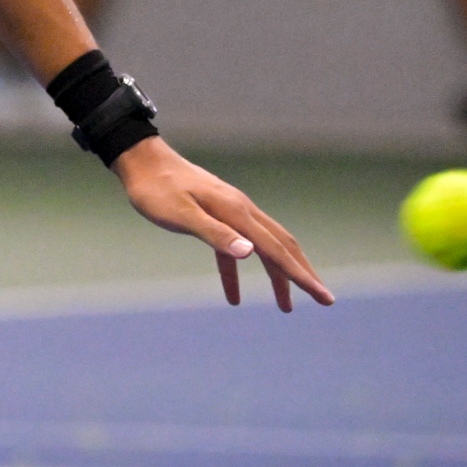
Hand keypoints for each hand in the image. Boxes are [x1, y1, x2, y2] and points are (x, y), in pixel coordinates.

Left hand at [112, 137, 331, 311]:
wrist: (141, 161)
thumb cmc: (155, 190)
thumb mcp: (181, 215)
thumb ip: (214, 234)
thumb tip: (250, 253)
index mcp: (237, 213)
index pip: (278, 251)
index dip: (302, 276)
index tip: (324, 298)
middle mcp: (242, 210)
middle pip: (283, 247)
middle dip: (303, 275)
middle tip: (323, 300)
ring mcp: (231, 211)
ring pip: (265, 246)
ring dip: (277, 276)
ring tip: (285, 306)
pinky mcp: (218, 214)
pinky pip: (236, 247)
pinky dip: (237, 272)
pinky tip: (233, 296)